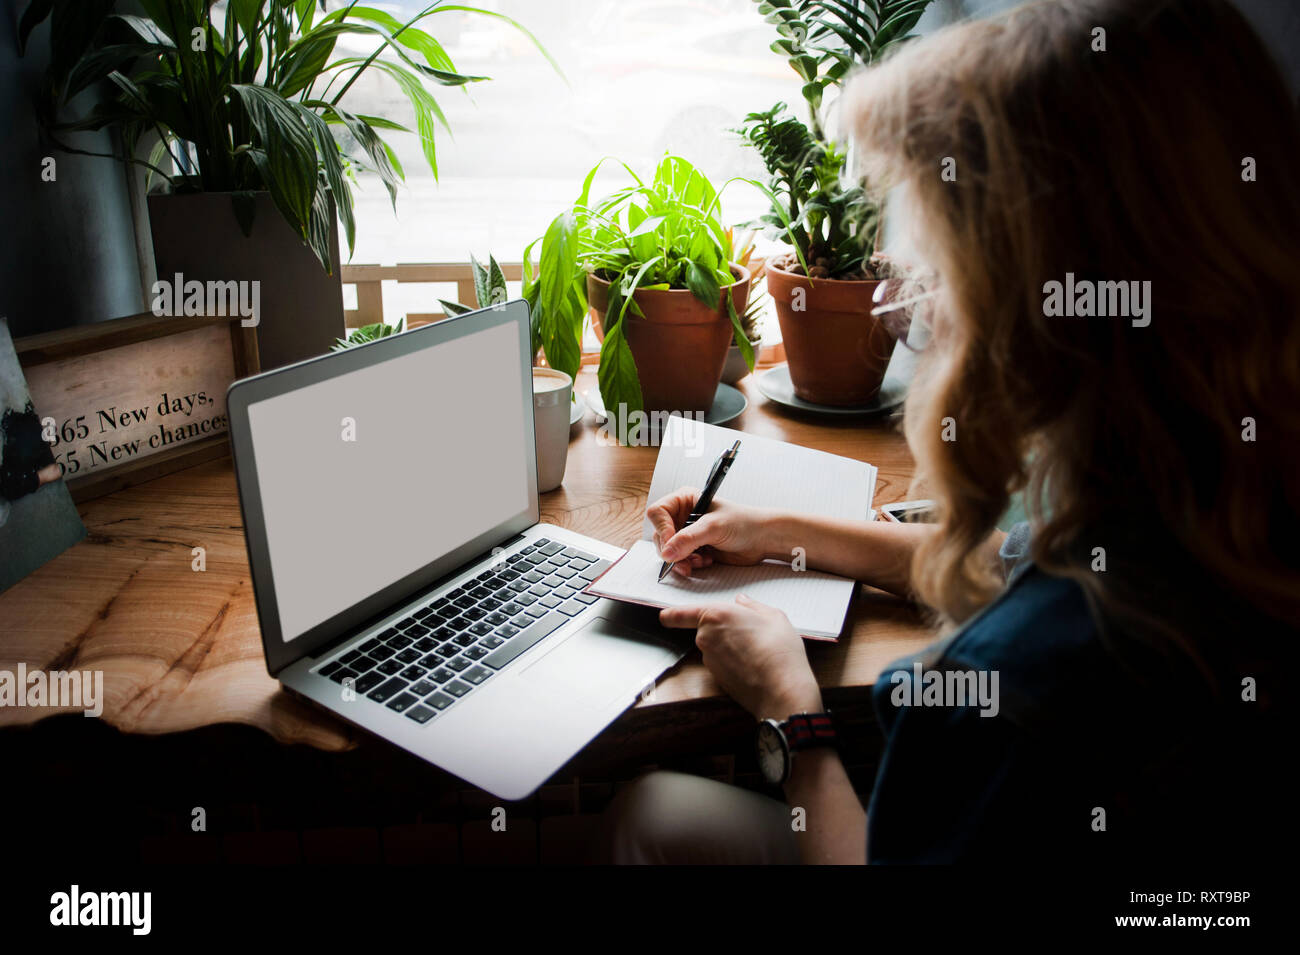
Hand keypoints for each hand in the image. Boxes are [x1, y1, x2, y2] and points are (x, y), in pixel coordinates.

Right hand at [647, 486, 780, 578]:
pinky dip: (689, 564)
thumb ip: (688, 539)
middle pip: (659, 534)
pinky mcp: (693, 548)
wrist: (762, 539)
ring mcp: (687, 533)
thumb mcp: (714, 527)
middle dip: (672, 550)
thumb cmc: (743, 523)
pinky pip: (679, 560)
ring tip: (699, 561)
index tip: (671, 544)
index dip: (662, 529)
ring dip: (681, 560)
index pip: (658, 513)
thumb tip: (667, 552)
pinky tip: (705, 561)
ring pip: (668, 550)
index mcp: (684, 500)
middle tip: (685, 559)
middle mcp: (682, 515)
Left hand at [659, 594, 822, 718]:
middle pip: (706, 630)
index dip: (671, 615)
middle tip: (750, 633)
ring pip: (715, 648)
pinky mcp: (716, 679)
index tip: (665, 616)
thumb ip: (753, 606)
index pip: (681, 614)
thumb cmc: (779, 651)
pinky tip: (754, 665)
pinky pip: (722, 664)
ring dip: (729, 648)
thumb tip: (743, 602)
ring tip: (758, 650)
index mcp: (715, 615)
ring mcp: (709, 660)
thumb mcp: (773, 616)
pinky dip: (733, 664)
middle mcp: (705, 637)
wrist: (781, 689)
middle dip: (722, 631)